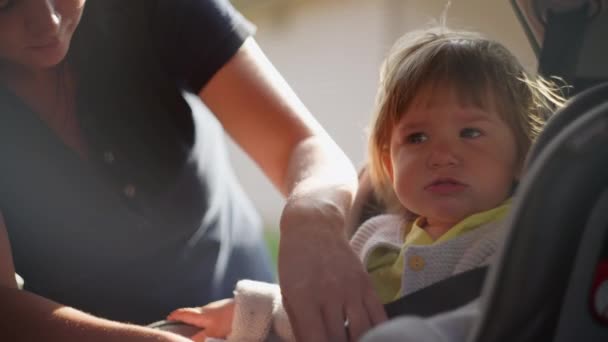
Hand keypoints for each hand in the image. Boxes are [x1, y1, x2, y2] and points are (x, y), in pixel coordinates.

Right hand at [166, 298, 234, 341]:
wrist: (250, 309)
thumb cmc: (229, 321)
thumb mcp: (211, 334)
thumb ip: (199, 338)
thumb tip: (187, 341)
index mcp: (200, 314)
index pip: (182, 313)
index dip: (174, 317)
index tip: (167, 320)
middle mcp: (207, 308)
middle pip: (194, 315)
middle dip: (188, 322)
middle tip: (184, 331)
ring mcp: (218, 306)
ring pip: (205, 316)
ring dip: (201, 322)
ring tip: (202, 333)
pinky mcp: (228, 307)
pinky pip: (216, 315)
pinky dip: (212, 322)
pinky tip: (218, 329)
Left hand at [278, 198, 386, 341]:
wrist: (313, 226)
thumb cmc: (295, 261)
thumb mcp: (288, 292)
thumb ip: (299, 324)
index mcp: (303, 298)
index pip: (317, 341)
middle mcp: (329, 294)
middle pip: (340, 340)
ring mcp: (350, 288)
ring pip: (362, 331)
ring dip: (358, 341)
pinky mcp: (366, 283)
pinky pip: (377, 315)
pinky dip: (377, 330)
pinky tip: (372, 335)